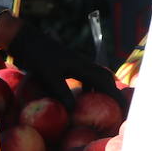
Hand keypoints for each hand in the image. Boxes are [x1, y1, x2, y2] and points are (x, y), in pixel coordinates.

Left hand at [8, 24, 125, 111]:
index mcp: (82, 65)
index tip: (124, 106)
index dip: (115, 94)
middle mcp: (82, 63)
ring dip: (100, 88)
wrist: (27, 40)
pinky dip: (88, 86)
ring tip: (101, 103)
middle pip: (104, 77)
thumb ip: (62, 92)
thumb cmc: (38, 56)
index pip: (105, 81)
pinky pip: (84, 76)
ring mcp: (75, 63)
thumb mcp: (49, 76)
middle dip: (111, 91)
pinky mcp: (67, 64)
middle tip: (115, 106)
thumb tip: (73, 111)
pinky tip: (81, 95)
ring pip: (94, 76)